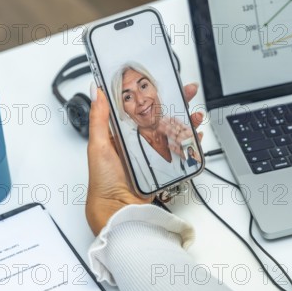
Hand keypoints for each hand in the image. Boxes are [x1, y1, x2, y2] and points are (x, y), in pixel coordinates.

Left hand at [85, 83, 203, 235]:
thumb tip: (96, 92)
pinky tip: (195, 137)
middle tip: (187, 92)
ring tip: (194, 115)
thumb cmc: (104, 181)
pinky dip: (190, 143)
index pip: (140, 106)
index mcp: (123, 131)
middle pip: (161, 116)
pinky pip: (180, 151)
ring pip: (173, 131)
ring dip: (187, 120)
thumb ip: (99, 119)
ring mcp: (153, 152)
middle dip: (177, 102)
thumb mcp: (98, 145)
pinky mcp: (164, 165)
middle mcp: (139, 140)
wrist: (118, 209)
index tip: (163, 81)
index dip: (153, 92)